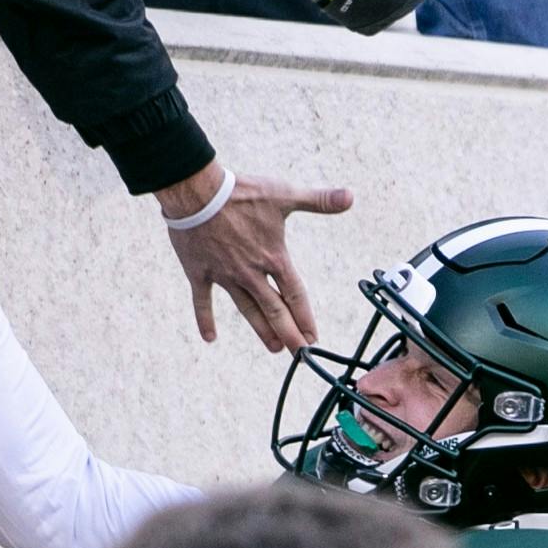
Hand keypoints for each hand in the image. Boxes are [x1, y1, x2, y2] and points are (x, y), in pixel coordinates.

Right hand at [159, 166, 353, 352]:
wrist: (196, 193)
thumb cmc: (241, 192)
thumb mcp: (283, 194)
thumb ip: (318, 200)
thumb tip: (351, 197)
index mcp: (273, 257)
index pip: (295, 295)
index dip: (305, 318)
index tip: (313, 339)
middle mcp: (251, 273)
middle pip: (274, 311)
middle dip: (289, 334)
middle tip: (300, 355)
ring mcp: (224, 276)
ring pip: (247, 310)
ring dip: (261, 330)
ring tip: (274, 347)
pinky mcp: (199, 273)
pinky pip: (203, 301)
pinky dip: (205, 320)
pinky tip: (209, 338)